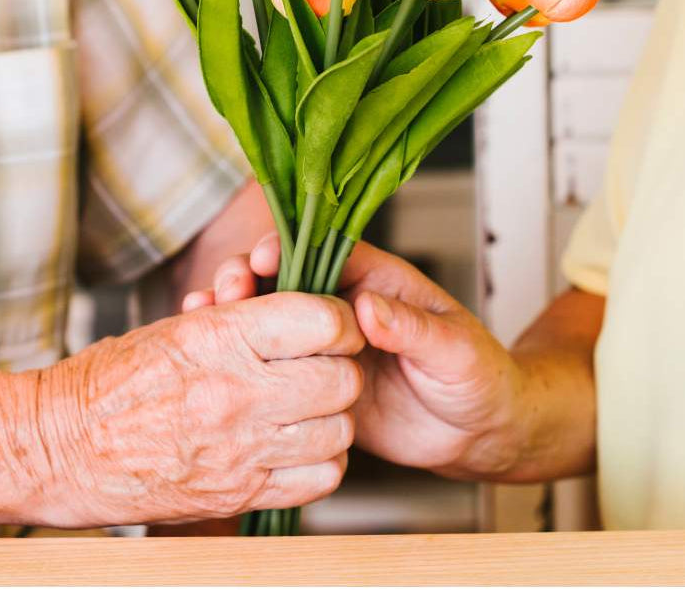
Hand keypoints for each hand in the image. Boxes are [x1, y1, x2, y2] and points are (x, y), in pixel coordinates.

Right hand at [33, 292, 362, 526]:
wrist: (59, 448)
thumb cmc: (112, 382)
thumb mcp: (177, 329)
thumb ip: (246, 322)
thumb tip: (307, 318)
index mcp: (221, 339)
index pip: (324, 322)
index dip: (339, 322)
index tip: (332, 327)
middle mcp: (237, 393)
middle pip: (341, 380)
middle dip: (339, 370)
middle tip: (321, 368)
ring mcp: (241, 449)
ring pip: (338, 432)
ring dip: (331, 419)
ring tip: (307, 410)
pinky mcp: (237, 494)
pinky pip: (318, 479)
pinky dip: (319, 463)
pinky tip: (298, 449)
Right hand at [186, 237, 527, 480]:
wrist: (479, 434)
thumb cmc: (480, 378)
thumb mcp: (454, 350)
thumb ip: (412, 327)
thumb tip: (368, 308)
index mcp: (377, 282)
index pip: (325, 251)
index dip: (290, 249)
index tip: (260, 258)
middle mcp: (345, 309)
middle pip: (286, 282)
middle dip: (251, 280)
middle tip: (225, 289)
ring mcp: (327, 349)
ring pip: (272, 326)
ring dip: (238, 320)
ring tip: (205, 318)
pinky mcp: (316, 388)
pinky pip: (276, 371)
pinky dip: (245, 365)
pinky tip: (217, 366)